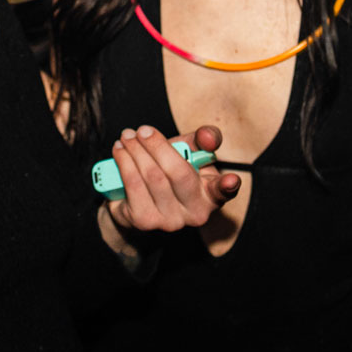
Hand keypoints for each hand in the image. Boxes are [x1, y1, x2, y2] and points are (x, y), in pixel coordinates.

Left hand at [103, 124, 239, 233]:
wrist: (135, 199)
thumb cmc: (168, 171)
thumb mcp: (187, 152)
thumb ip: (200, 140)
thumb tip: (208, 137)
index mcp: (211, 195)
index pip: (222, 191)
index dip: (228, 186)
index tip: (231, 180)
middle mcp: (195, 213)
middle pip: (177, 173)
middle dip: (156, 146)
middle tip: (142, 130)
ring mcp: (170, 221)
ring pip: (152, 176)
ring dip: (135, 150)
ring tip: (127, 136)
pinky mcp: (145, 221)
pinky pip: (133, 185)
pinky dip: (124, 162)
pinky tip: (120, 151)